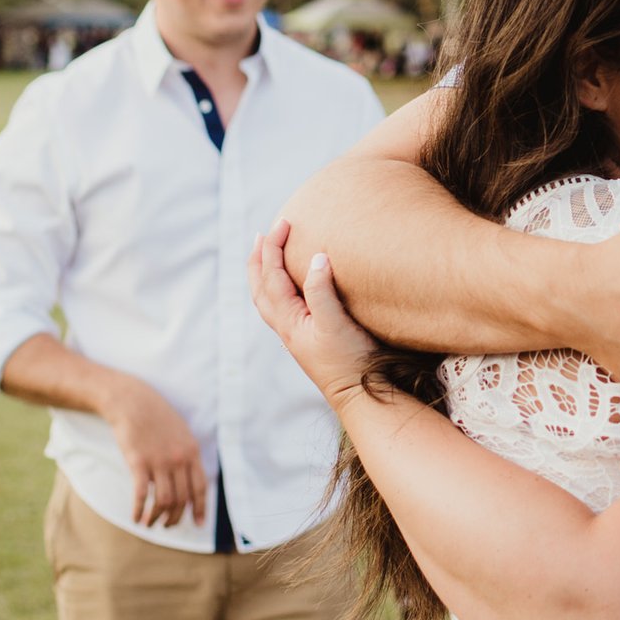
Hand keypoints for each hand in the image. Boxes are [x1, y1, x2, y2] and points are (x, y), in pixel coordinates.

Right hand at [102, 375, 207, 528]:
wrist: (132, 402)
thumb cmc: (156, 417)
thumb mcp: (181, 433)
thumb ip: (187, 455)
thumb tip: (188, 478)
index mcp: (192, 452)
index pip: (200, 488)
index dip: (200, 508)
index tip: (198, 524)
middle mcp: (179, 459)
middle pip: (182, 498)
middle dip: (176, 517)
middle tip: (168, 526)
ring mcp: (159, 462)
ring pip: (163, 500)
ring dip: (157, 517)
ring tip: (150, 524)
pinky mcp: (138, 463)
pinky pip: (141, 494)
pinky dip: (139, 510)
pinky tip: (135, 517)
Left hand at [252, 221, 378, 410]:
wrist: (360, 396)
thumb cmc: (349, 361)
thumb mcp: (335, 324)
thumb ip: (322, 291)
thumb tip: (318, 257)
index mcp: (287, 320)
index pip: (272, 276)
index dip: (274, 247)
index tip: (285, 222)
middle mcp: (286, 328)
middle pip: (260, 288)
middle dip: (258, 260)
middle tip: (263, 235)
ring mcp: (296, 337)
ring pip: (268, 301)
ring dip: (264, 276)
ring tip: (267, 259)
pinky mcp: (309, 343)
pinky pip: (283, 311)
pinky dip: (279, 293)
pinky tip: (293, 293)